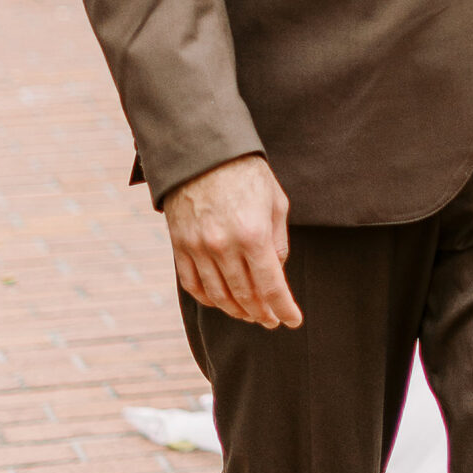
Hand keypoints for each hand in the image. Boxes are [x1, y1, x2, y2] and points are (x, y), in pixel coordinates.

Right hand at [164, 154, 300, 328]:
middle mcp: (224, 246)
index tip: (292, 321)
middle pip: (245, 296)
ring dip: (237, 311)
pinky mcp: (179, 246)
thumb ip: (278, 241)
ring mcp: (198, 248)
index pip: (271, 286)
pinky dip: (209, 299)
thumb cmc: (246, 174)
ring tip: (250, 315)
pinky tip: (221, 302)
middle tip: (272, 320)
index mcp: (254, 234)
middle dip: (262, 313)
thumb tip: (277, 273)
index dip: (284, 308)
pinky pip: (193, 284)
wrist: (201, 152)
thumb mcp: (276, 202)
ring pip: (219, 296)